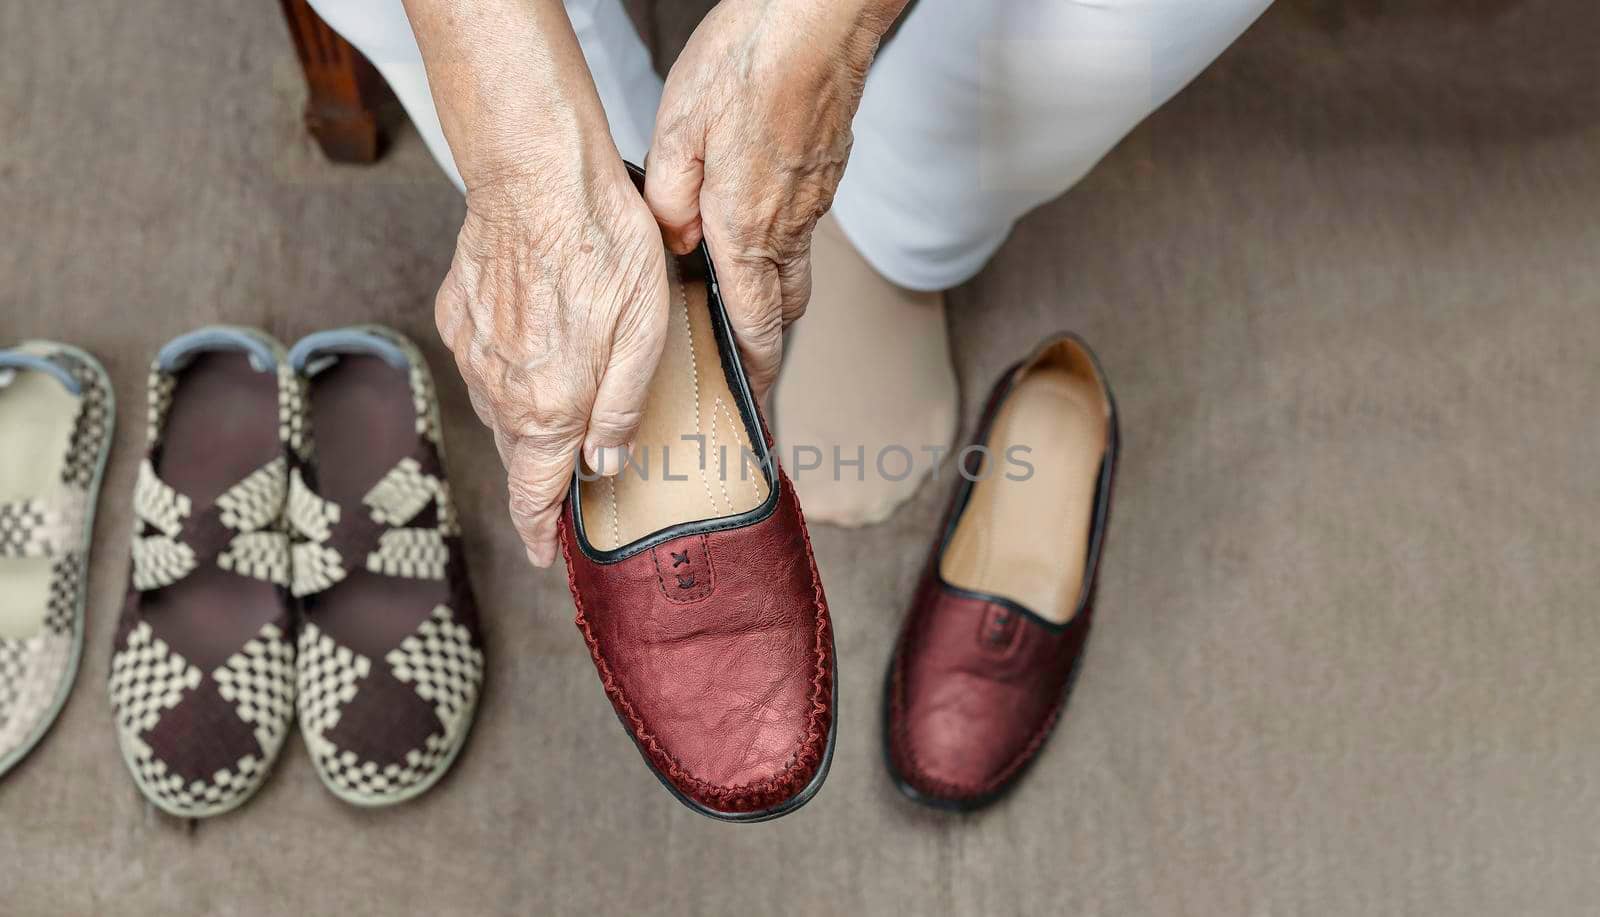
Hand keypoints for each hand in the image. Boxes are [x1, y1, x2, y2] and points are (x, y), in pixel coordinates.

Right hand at [435, 158, 669, 566]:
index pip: (533, 495)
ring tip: (560, 405)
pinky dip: (508, 371)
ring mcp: (472, 352)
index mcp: (546, 409)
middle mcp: (498, 391)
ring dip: (527, 419)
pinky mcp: (458, 315)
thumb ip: (621, 411)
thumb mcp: (643, 338)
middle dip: (541, 475)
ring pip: (499, 408)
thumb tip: (604, 464)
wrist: (537, 177)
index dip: (539, 533)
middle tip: (566, 482)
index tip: (544, 555)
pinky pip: (483, 363)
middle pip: (519, 455)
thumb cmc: (603, 249)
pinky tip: (535, 345)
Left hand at [645, 0, 904, 397]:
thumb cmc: (750, 62)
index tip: (749, 404)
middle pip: (785, 308)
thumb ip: (669, 200)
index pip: (757, 326)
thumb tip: (673, 241)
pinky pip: (802, 224)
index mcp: (748, 227)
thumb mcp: (678, 130)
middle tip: (743, 363)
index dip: (753, 373)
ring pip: (795, 266)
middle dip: (765, 343)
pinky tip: (754, 219)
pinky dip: (779, 241)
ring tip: (742, 299)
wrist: (820, 19)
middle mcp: (790, 224)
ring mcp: (815, 198)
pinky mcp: (826, 169)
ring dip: (772, 292)